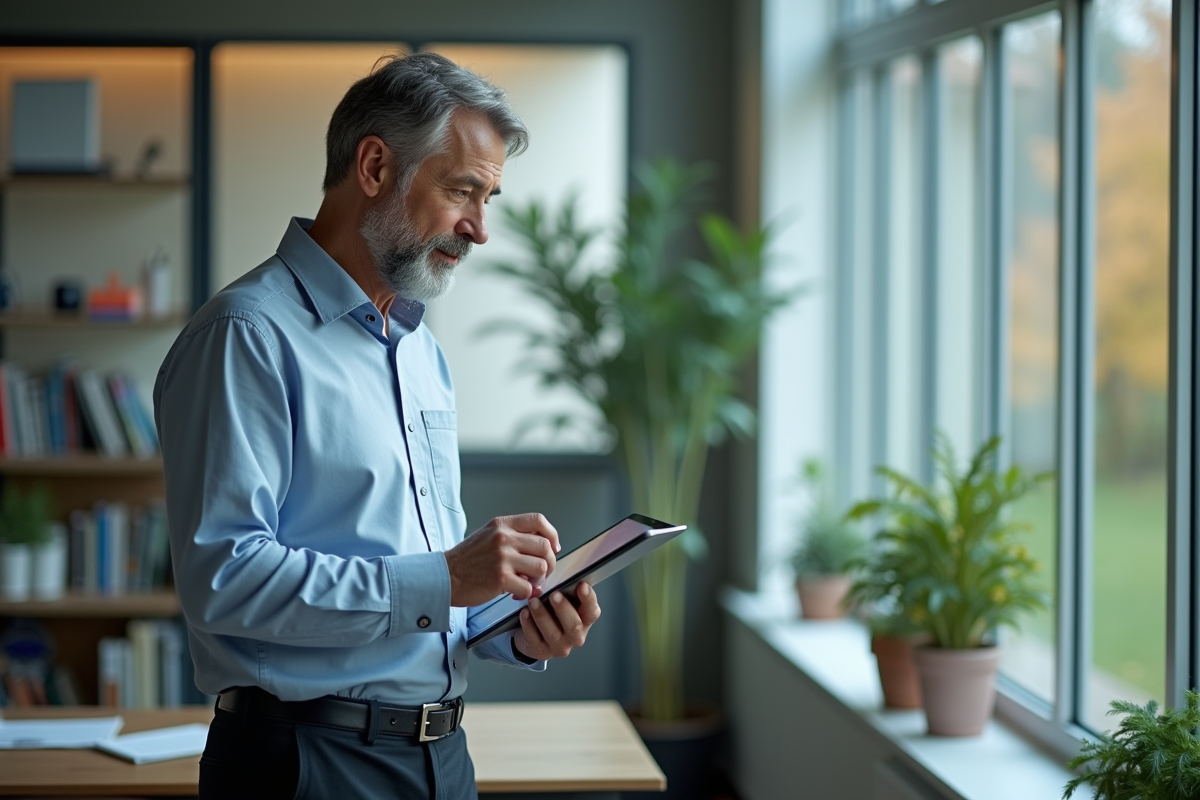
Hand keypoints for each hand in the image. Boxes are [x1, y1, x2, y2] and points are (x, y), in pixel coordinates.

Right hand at [444, 513, 559, 606]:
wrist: (444, 576)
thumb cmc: (466, 559)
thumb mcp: (488, 535)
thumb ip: (512, 535)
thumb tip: (542, 545)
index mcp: (502, 525)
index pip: (538, 521)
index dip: (552, 535)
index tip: (553, 547)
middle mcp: (503, 537)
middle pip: (544, 546)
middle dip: (549, 563)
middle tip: (541, 573)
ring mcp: (502, 557)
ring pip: (541, 567)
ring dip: (538, 580)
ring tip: (527, 583)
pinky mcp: (500, 578)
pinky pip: (528, 587)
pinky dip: (526, 594)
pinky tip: (516, 593)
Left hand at [513, 582, 601, 660]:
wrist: (534, 632)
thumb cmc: (551, 611)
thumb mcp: (560, 600)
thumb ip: (562, 591)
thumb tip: (557, 577)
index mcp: (584, 620)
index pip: (592, 612)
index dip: (589, 599)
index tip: (581, 585)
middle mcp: (575, 636)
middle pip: (574, 625)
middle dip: (564, 608)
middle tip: (554, 594)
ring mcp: (559, 646)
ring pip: (553, 633)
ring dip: (543, 615)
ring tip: (533, 601)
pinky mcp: (541, 651)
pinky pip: (534, 639)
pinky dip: (528, 624)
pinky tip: (524, 612)